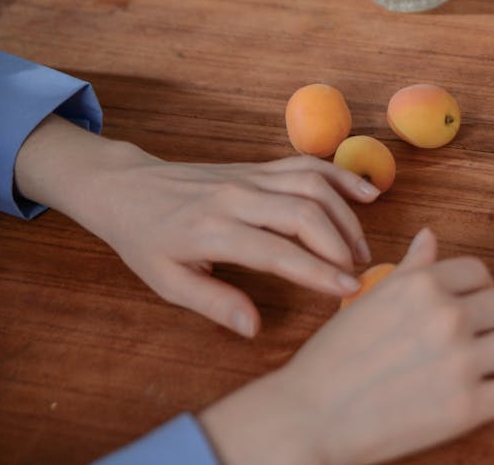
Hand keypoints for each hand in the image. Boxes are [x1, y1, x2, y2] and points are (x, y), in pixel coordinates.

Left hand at [14, 116, 380, 336]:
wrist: (127, 188)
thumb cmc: (147, 241)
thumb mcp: (167, 282)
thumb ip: (214, 303)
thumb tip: (253, 329)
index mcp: (213, 231)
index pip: (278, 252)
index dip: (318, 272)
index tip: (348, 291)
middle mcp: (237, 198)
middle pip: (305, 213)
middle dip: (340, 245)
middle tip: (358, 273)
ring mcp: (250, 177)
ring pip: (312, 185)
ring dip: (345, 216)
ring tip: (360, 248)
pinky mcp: (258, 166)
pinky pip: (306, 164)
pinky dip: (340, 176)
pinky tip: (366, 193)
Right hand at [199, 229, 493, 464]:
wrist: (307, 419)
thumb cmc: (333, 360)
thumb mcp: (369, 300)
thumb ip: (410, 269)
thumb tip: (430, 236)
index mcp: (423, 285)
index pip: (481, 272)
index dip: (474, 292)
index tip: (461, 310)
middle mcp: (447, 316)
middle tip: (474, 340)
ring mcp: (461, 361)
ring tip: (488, 365)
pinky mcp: (468, 407)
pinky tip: (485, 397)